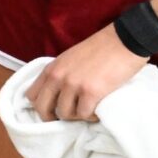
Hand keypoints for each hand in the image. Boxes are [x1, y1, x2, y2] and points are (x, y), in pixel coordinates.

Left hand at [27, 23, 147, 122]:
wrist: (125, 40)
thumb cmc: (102, 48)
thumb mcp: (70, 58)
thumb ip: (61, 74)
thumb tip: (57, 94)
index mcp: (52, 68)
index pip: (31, 95)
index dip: (41, 105)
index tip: (52, 109)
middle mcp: (58, 77)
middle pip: (42, 109)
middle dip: (53, 118)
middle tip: (68, 117)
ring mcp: (73, 85)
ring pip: (64, 114)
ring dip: (76, 116)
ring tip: (88, 109)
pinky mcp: (91, 92)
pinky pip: (84, 115)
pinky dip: (91, 116)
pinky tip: (98, 110)